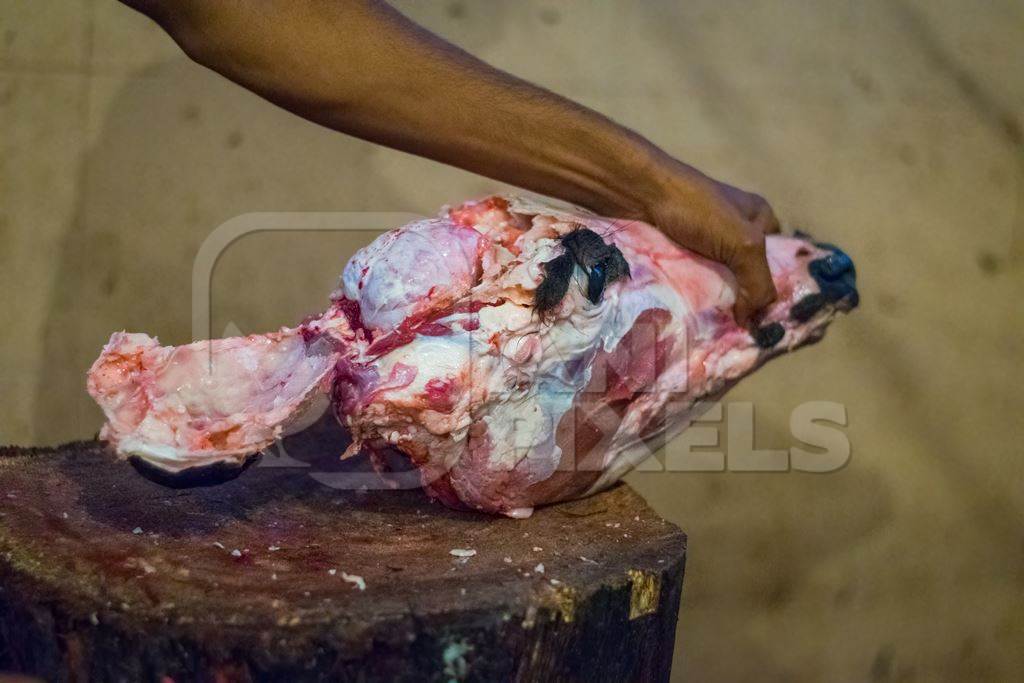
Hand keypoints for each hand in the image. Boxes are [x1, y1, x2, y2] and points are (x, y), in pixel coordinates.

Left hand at [642, 159, 779, 327]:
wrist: (640, 193)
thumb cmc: (697, 208)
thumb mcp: (742, 242)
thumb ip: (758, 281)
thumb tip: (750, 321)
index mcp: (760, 220)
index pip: (779, 263)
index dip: (774, 291)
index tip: (766, 322)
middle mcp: (735, 231)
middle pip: (746, 277)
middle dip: (743, 302)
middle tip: (739, 330)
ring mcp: (705, 243)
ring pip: (719, 283)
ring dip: (717, 304)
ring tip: (717, 330)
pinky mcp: (679, 254)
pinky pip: (694, 282)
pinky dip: (695, 298)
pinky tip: (696, 318)